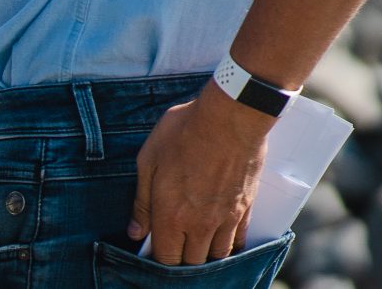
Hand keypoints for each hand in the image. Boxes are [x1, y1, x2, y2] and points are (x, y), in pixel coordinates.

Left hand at [129, 85, 271, 263]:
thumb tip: (136, 232)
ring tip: (195, 239)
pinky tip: (220, 235)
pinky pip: (239, 241)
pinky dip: (229, 244)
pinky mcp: (245, 209)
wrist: (228, 119)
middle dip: (181, 257)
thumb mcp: (148, 160)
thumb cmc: (182, 133)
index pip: (166, 258)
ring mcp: (226, 219)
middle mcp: (200, 224)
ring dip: (205, 252)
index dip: (159, 257)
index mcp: (171, 214)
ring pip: (217, 255)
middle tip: (174, 240)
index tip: (155, 246)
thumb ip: (142, 201)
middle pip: (192, 262)